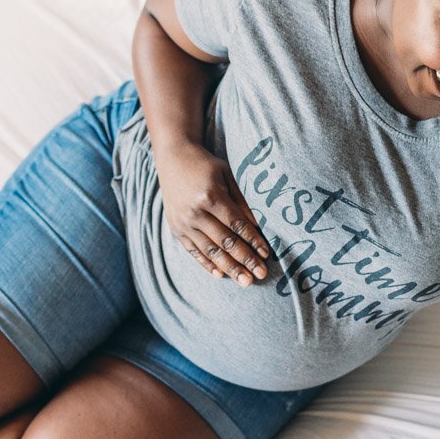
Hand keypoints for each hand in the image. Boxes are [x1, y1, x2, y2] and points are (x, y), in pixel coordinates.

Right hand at [156, 142, 270, 285]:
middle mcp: (194, 212)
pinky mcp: (175, 229)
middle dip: (245, 260)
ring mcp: (183, 222)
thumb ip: (241, 202)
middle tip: (261, 275)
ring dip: (229, 268)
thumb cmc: (206, 165)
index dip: (253, 240)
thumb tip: (258, 227)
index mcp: (210, 196)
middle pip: (225, 241)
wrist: (172, 157)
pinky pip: (193, 251)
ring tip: (245, 281)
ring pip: (210, 250)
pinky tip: (221, 275)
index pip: (237, 224)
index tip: (266, 254)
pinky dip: (207, 264)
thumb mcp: (227, 176)